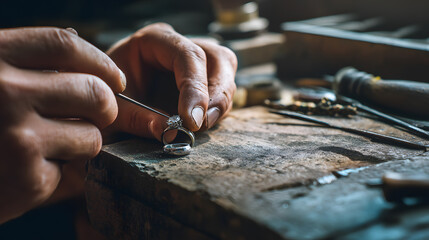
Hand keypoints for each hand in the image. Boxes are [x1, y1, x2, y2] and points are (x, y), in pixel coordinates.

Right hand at [0, 27, 124, 222]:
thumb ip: (28, 63)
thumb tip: (82, 45)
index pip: (64, 46)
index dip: (100, 61)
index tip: (117, 78)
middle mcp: (4, 91)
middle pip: (93, 91)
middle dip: (107, 107)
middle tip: (99, 116)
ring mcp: (18, 135)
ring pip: (92, 133)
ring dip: (82, 142)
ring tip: (51, 145)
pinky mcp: (28, 177)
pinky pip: (73, 168)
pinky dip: (60, 170)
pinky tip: (31, 168)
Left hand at [106, 23, 236, 140]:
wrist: (101, 100)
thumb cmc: (105, 96)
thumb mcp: (113, 108)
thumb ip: (138, 120)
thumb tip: (172, 133)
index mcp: (154, 40)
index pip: (188, 55)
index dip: (195, 87)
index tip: (191, 120)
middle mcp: (179, 47)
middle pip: (218, 58)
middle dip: (218, 93)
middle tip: (204, 123)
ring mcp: (193, 64)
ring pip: (225, 74)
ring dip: (220, 103)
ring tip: (202, 126)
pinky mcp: (200, 84)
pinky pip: (220, 93)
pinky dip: (216, 111)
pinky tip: (202, 125)